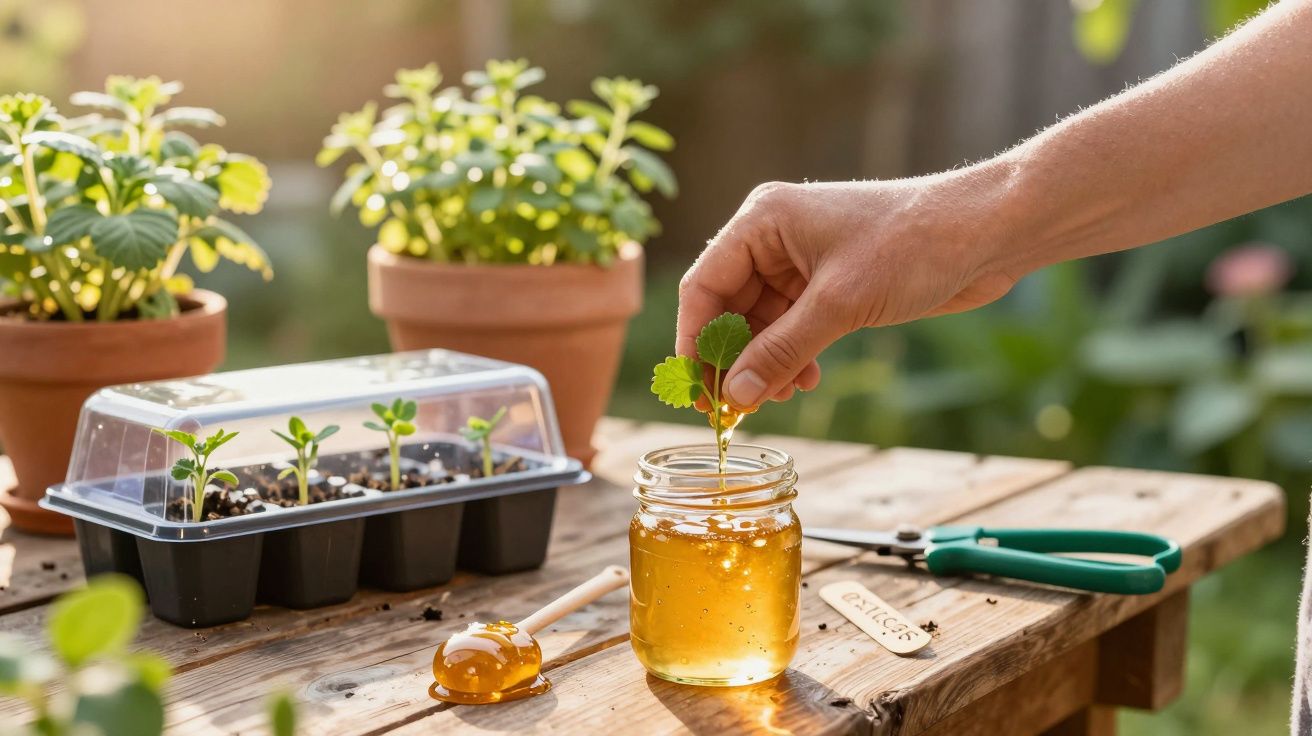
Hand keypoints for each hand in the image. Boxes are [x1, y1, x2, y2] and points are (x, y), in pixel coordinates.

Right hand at [677, 171, 1022, 408]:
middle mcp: (774, 238)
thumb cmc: (913, 245)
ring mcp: (802, 262)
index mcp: (762, 221)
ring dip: (764, 364)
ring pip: (761, 323)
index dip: (695, 342)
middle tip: (734, 409)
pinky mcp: (830, 284)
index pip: (704, 285)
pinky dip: (792, 357)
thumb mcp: (839, 304)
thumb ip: (780, 351)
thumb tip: (734, 395)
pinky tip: (804, 380)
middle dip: (732, 360)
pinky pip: (792, 327)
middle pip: (728, 308)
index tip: (696, 391)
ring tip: (779, 397)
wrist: (987, 232)